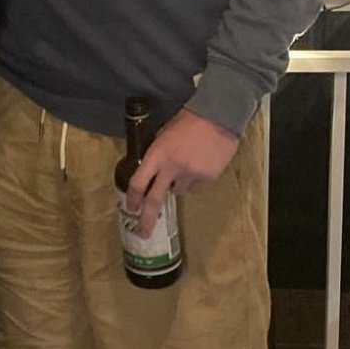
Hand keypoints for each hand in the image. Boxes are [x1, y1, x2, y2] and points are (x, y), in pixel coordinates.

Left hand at [125, 108, 238, 238]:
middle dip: (147, 219)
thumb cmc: (189, 120)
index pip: (139, 182)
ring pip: (178, 192)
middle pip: (154, 200)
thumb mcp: (164, 133)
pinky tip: (199, 165)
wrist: (218, 115)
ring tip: (186, 165)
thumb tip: (153, 170)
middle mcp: (171, 168)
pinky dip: (194, 181)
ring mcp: (190, 175)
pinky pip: (195, 188)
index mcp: (157, 155)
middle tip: (143, 232)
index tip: (131, 207)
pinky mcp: (207, 178)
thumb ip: (158, 154)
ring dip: (178, 185)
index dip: (133, 198)